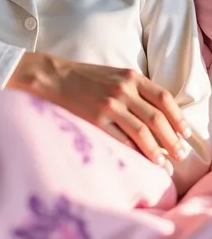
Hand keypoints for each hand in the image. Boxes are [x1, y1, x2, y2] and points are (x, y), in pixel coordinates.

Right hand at [7, 53, 190, 166]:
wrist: (53, 77)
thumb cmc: (84, 77)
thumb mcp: (113, 74)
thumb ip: (135, 88)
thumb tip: (158, 112)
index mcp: (130, 76)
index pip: (164, 98)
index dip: (179, 118)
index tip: (186, 134)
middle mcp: (123, 89)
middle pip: (158, 118)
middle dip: (173, 140)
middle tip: (180, 155)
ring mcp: (109, 105)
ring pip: (143, 132)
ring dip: (158, 151)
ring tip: (166, 164)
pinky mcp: (95, 119)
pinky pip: (122, 139)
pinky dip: (136, 152)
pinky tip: (143, 161)